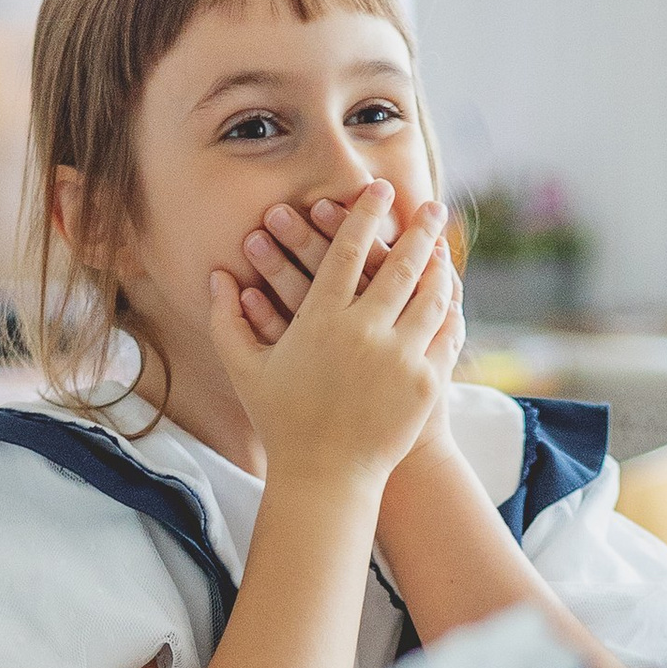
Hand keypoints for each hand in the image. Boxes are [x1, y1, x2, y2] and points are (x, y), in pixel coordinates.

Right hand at [209, 182, 460, 495]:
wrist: (326, 477)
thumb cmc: (282, 421)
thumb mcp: (246, 370)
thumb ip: (227, 320)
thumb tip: (217, 277)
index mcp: (322, 321)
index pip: (348, 251)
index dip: (364, 215)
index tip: (378, 190)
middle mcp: (366, 332)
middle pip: (400, 265)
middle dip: (418, 229)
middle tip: (431, 205)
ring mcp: (401, 356)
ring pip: (430, 296)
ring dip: (439, 264)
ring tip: (443, 244)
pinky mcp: (426, 382)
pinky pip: (445, 333)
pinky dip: (449, 309)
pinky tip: (449, 295)